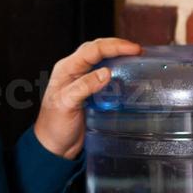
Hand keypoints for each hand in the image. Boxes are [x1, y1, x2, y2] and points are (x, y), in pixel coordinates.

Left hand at [33, 37, 141, 158]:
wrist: (55, 146)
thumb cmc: (54, 126)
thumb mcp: (66, 105)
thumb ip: (84, 87)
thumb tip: (106, 72)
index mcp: (66, 69)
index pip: (92, 50)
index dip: (113, 46)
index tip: (132, 49)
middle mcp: (74, 70)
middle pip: (97, 49)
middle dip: (117, 46)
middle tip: (137, 50)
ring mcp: (82, 80)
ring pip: (101, 59)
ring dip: (118, 55)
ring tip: (135, 57)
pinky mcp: (91, 91)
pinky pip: (105, 74)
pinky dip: (117, 70)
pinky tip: (127, 73)